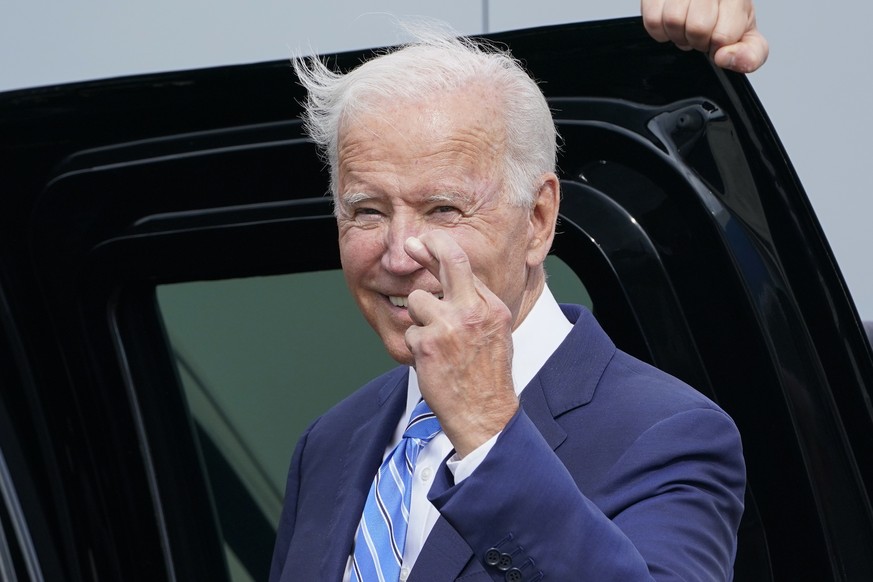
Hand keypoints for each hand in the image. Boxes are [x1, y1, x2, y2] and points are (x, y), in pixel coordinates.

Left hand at [403, 232, 518, 457]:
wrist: (485, 414)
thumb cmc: (487, 378)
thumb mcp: (495, 334)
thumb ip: (476, 306)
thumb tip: (451, 281)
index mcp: (492, 307)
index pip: (465, 266)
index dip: (441, 250)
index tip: (427, 242)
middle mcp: (473, 311)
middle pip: (448, 261)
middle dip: (427, 247)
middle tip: (411, 243)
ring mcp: (450, 325)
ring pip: (418, 300)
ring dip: (419, 320)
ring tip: (435, 344)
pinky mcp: (428, 344)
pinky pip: (410, 333)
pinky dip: (416, 348)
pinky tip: (432, 363)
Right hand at [641, 0, 768, 72]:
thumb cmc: (724, 13)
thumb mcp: (745, 34)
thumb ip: (751, 55)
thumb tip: (726, 59)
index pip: (723, 35)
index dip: (717, 45)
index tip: (716, 38)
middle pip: (697, 28)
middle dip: (696, 40)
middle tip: (699, 33)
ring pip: (673, 21)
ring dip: (677, 34)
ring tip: (685, 27)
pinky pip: (653, 21)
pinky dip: (659, 30)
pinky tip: (670, 23)